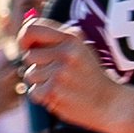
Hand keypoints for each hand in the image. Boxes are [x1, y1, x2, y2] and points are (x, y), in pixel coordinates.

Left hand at [14, 14, 122, 132]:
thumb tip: (23, 39)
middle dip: (38, 66)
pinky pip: (33, 92)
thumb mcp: (79, 50)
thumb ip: (54, 41)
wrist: (110, 104)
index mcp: (72, 38)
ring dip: (41, 83)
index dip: (24, 38)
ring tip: (63, 86)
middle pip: (28, 55)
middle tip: (58, 74)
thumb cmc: (90, 77)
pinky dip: (44, 97)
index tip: (28, 48)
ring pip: (30, 75)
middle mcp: (66, 52)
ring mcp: (60, 72)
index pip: (31, 29)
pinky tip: (62, 96)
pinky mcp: (54, 91)